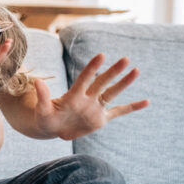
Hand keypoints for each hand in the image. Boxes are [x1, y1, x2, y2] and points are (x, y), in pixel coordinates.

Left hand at [34, 54, 148, 139]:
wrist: (52, 128)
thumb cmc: (45, 118)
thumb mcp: (42, 110)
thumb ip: (42, 97)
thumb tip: (37, 81)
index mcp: (73, 96)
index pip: (84, 79)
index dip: (92, 68)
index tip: (101, 55)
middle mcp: (87, 98)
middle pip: (102, 82)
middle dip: (113, 71)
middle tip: (125, 59)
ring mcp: (95, 108)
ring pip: (112, 93)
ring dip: (124, 83)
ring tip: (136, 70)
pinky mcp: (101, 119)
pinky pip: (119, 111)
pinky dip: (132, 107)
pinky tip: (146, 101)